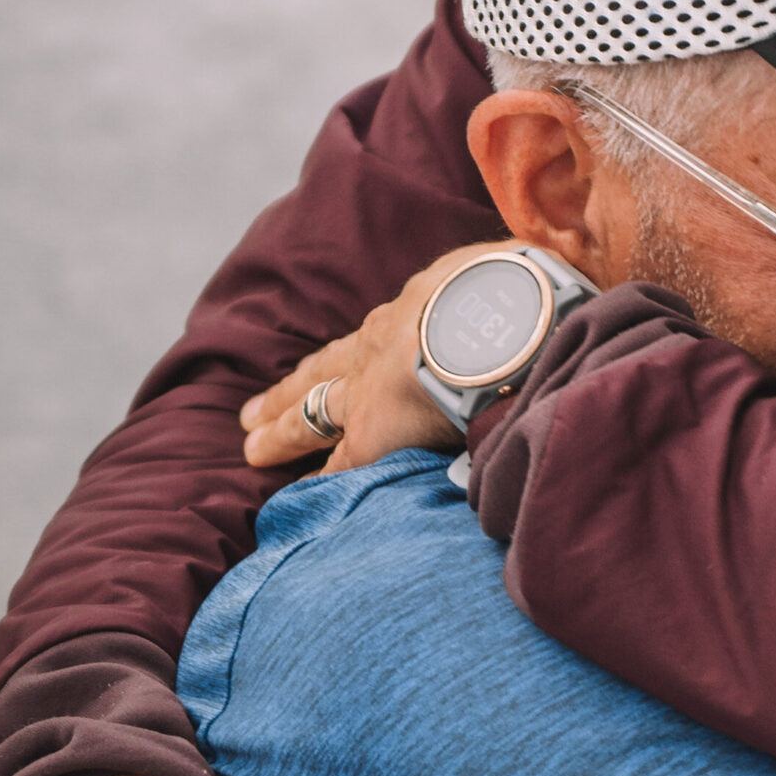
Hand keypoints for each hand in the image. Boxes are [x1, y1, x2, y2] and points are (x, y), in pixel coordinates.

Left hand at [240, 244, 516, 470]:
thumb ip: (493, 289)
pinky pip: (339, 464)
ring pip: (311, 415)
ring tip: (255, 448)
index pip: (366, 344)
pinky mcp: (372, 436)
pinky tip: (301, 497)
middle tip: (252, 413)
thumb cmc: (504, 294)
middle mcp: (375, 353)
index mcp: (406, 314)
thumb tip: (523, 289)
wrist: (489, 328)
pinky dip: (320, 480)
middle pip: (320, 375)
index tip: (320, 374)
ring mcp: (367, 395)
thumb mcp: (491, 277)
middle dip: (287, 393)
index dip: (342, 361)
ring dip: (283, 432)